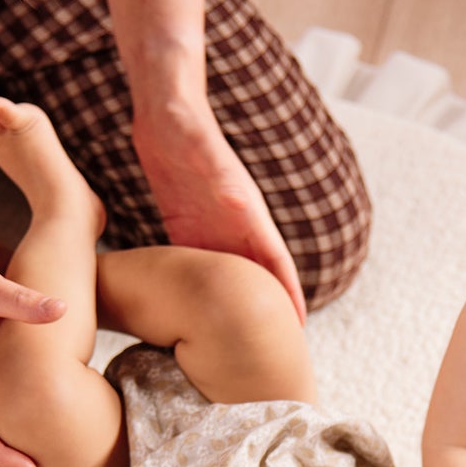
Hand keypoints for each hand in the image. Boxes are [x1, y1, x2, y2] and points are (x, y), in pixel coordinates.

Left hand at [133, 101, 306, 322]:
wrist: (167, 117)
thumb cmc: (188, 133)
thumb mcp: (207, 160)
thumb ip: (222, 183)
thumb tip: (236, 203)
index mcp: (248, 216)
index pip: (277, 265)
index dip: (288, 297)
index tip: (297, 329)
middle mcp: (236, 228)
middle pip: (259, 278)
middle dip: (270, 310)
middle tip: (276, 350)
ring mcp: (213, 229)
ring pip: (231, 277)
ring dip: (240, 306)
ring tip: (244, 341)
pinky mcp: (188, 228)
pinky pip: (199, 266)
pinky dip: (206, 290)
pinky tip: (198, 312)